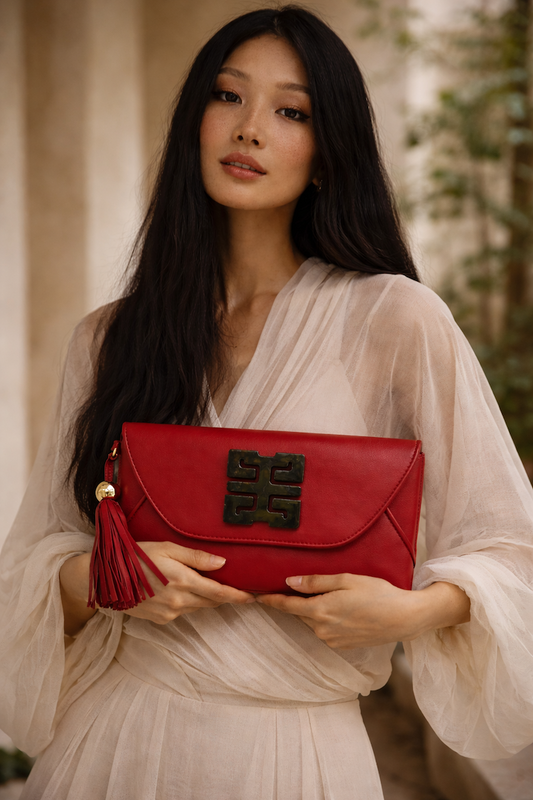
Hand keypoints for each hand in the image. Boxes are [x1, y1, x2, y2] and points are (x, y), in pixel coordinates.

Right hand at [124, 541, 254, 623]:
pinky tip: (176, 589)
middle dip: (223, 596)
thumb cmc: (135, 556)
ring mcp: (169, 613)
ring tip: (204, 584)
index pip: (219, 593)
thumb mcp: (167, 548)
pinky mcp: (159, 620)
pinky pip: (181, 612)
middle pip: (211, 602)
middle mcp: (178, 602)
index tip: (253, 597)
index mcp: (183, 582)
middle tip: (234, 586)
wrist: (105, 579)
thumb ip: (196, 558)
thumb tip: (223, 563)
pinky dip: (186, 602)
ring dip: (204, 598)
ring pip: (197, 607)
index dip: (238, 596)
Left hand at [256, 573, 469, 648]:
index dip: (270, 600)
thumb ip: (316, 582)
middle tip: (288, 585)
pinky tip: (342, 608)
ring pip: (313, 620)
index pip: (287, 606)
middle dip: (294, 601)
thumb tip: (289, 582)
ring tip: (328, 595)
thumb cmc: (378, 593)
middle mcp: (322, 629)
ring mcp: (332, 640)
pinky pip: (326, 628)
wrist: (405, 618)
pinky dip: (327, 618)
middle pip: (300, 612)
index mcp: (321, 611)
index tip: (254, 595)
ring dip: (313, 609)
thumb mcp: (346, 580)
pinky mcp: (343, 645)